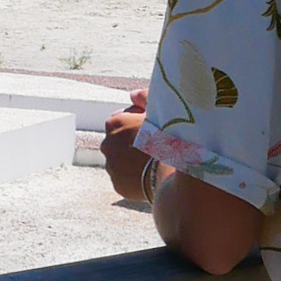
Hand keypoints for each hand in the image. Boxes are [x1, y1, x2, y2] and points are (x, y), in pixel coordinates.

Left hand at [101, 84, 156, 207]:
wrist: (173, 170)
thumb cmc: (168, 135)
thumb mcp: (159, 109)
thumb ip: (144, 96)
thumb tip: (133, 95)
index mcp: (114, 123)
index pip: (122, 120)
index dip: (138, 123)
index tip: (153, 128)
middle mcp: (107, 144)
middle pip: (119, 141)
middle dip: (133, 142)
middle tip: (154, 146)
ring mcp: (111, 166)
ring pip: (121, 161)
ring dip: (133, 160)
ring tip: (154, 162)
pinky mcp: (118, 185)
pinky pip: (126, 179)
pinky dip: (135, 177)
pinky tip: (151, 175)